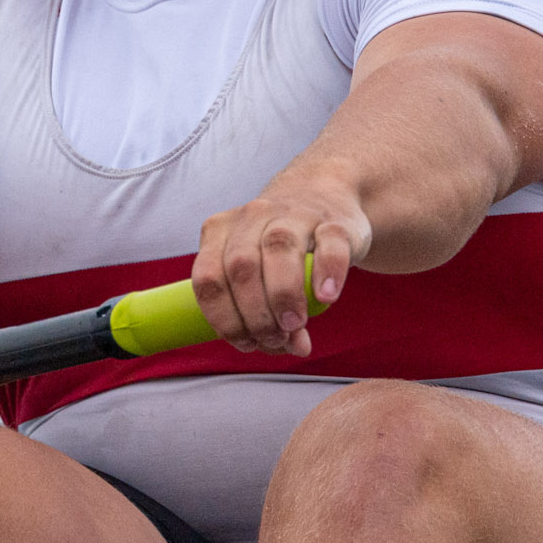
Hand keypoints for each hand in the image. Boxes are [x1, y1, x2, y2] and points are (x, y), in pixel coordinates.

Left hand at [192, 166, 370, 355]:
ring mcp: (294, 214)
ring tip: (294, 324)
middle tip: (276, 338)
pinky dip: (326, 273)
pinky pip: (329, 244)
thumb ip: (269, 314)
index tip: (247, 343)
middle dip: (256, 314)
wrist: (325, 193)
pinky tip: (326, 296)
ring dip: (283, 295)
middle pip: (241, 267)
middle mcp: (253, 216)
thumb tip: (296, 348)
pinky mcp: (334, 220)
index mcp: (222, 230)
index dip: (224, 320)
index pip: (208, 279)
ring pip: (279, 248)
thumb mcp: (261, 273)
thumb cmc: (282, 246)